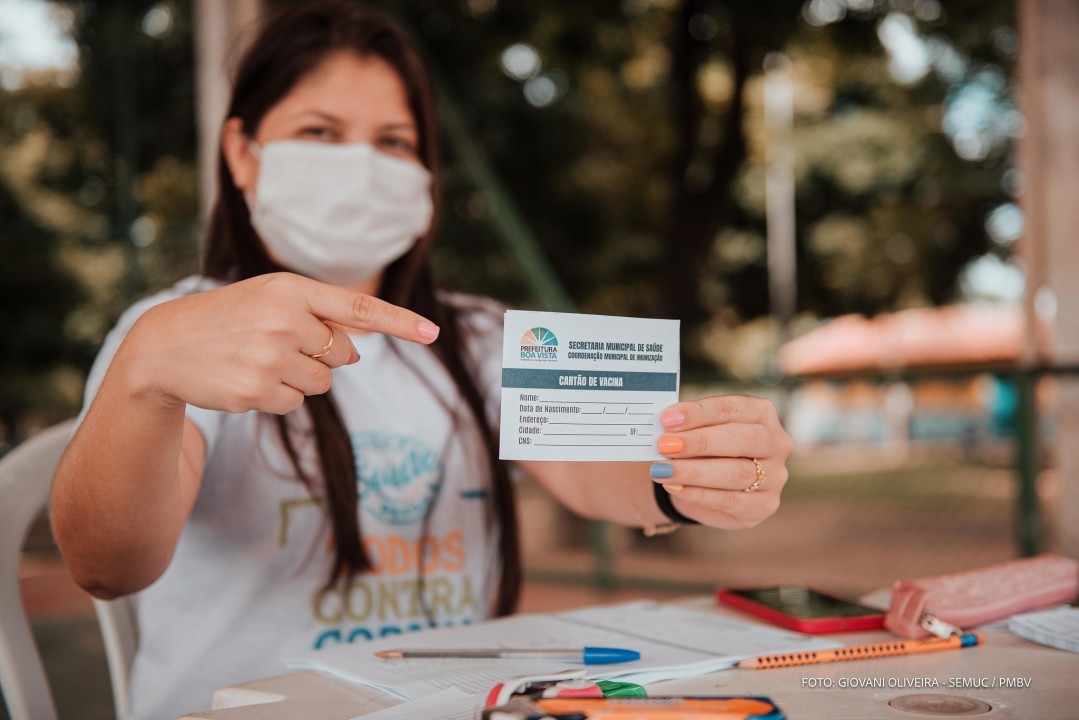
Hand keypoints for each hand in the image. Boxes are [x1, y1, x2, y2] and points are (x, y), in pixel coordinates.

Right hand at [118, 272, 439, 414]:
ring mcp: (270, 357)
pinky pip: (294, 404)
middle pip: (343, 355)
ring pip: (322, 384)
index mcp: (291, 289)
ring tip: (258, 361)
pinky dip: (277, 397)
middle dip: (320, 356)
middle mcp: (284, 320)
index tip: (433, 332)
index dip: (400, 321)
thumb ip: (317, 315)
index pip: (358, 308)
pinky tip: (245, 380)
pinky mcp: (256, 391)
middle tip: (277, 344)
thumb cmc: (228, 318)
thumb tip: (358, 351)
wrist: (163, 346)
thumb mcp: (270, 298)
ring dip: (299, 379)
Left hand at [651, 395, 792, 528]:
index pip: (732, 408)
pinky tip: (673, 486)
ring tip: (662, 469)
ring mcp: (775, 477)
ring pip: (735, 473)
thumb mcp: (699, 431)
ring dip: (693, 471)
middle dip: (700, 442)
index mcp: (762, 414)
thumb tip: (664, 426)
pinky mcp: (764, 505)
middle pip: (742, 439)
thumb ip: (687, 427)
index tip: (667, 419)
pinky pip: (729, 500)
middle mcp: (776, 443)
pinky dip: (697, 493)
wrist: (711, 487)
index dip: (699, 413)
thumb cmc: (706, 450)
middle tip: (665, 445)